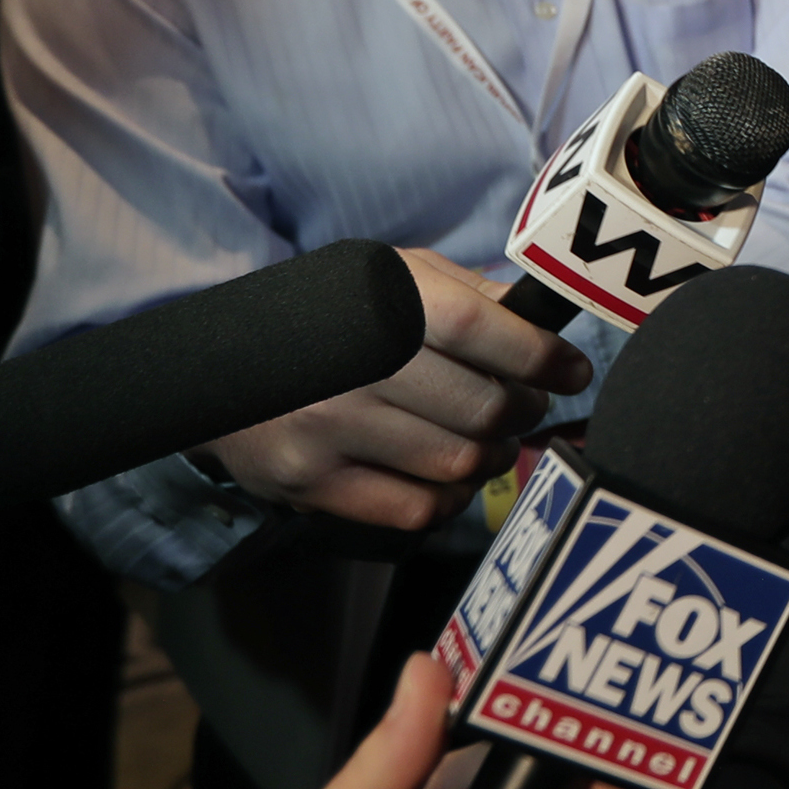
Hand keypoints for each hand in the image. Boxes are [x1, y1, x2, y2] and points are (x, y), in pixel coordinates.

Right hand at [202, 248, 591, 530]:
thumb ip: (464, 294)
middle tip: (526, 404)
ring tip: (491, 438)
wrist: (216, 366)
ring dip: (493, 456)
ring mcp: (328, 430)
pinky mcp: (311, 483)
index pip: (481, 330)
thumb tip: (539, 317)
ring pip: (457, 463)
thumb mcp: (388, 278)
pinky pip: (415, 509)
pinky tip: (449, 475)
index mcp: (377, 304)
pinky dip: (450, 499)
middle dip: (524, 411)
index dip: (540, 356)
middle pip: (481, 407)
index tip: (573, 371)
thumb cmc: (328, 316)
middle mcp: (352, 367)